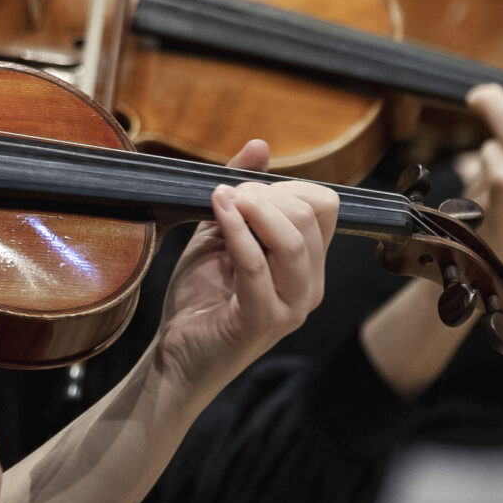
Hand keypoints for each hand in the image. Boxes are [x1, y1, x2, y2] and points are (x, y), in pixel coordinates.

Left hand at [152, 143, 335, 399]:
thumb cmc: (201, 296)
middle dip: (266, 194)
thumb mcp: (221, 233)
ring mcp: (290, 307)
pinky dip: (236, 231)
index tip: (245, 189)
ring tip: (223, 198)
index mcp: (307, 265)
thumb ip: (242, 191)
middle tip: (228, 195)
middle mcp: (309, 286)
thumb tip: (260, 145)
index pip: (325, 206)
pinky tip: (217, 210)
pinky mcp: (261, 320)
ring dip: (254, 209)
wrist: (177, 356)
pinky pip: (256, 265)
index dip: (286, 187)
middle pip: (310, 216)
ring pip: (292, 240)